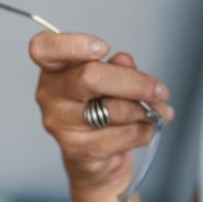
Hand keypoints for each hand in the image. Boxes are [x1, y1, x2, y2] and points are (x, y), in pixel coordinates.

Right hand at [29, 32, 173, 201]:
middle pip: (90, 78)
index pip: (44, 48)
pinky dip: (144, 131)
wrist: (97, 156)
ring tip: (157, 111)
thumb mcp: (112, 79)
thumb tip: (124, 61)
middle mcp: (50, 95)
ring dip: (145, 111)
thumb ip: (118, 67)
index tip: (103, 48)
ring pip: (114, 110)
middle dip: (134, 83)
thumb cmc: (102, 107)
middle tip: (159, 89)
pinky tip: (144, 129)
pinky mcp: (78, 150)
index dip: (73, 45)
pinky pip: (123, 135)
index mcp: (54, 68)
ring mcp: (61, 124)